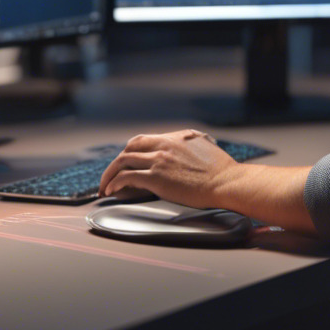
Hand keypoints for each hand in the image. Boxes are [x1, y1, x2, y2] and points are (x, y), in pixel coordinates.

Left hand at [98, 129, 237, 209]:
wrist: (225, 182)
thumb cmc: (220, 170)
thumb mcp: (204, 145)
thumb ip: (191, 141)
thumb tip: (194, 139)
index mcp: (174, 138)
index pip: (142, 140)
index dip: (130, 152)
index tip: (125, 163)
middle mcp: (163, 146)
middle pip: (129, 149)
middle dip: (116, 162)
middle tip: (111, 175)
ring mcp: (158, 160)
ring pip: (123, 161)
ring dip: (109, 174)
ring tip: (104, 187)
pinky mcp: (156, 177)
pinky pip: (127, 178)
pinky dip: (115, 183)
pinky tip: (111, 191)